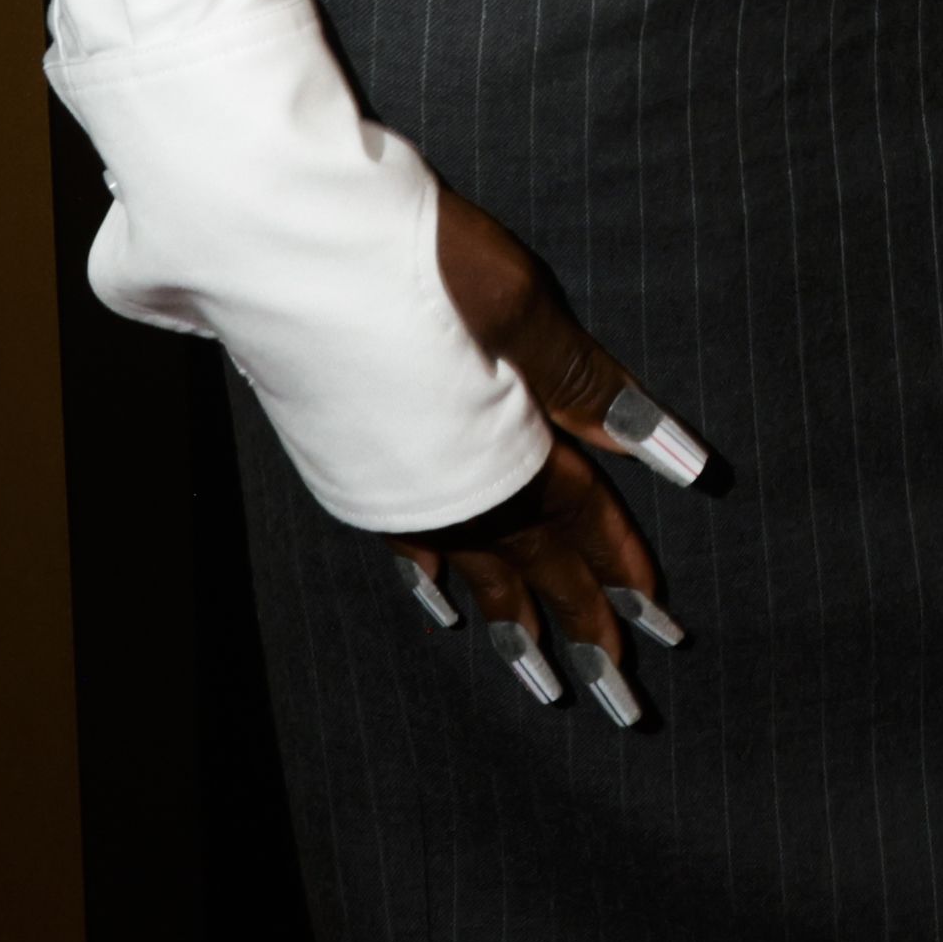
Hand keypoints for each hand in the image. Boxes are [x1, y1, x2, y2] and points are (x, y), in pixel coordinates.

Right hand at [382, 185, 699, 729]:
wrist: (275, 244)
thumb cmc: (404, 255)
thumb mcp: (513, 303)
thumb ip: (583, 380)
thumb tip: (667, 450)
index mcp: (500, 442)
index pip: (576, 517)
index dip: (617, 565)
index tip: (658, 621)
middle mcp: (448, 479)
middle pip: (529, 562)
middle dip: (578, 625)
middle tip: (618, 697)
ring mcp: (395, 479)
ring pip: (469, 566)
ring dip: (509, 618)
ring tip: (538, 675)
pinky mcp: (349, 465)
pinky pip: (406, 543)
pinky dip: (433, 576)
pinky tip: (442, 602)